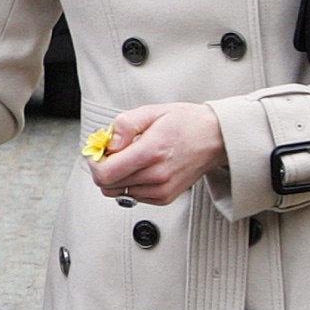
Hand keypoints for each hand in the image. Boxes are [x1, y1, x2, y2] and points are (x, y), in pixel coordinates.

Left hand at [89, 102, 227, 206]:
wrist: (215, 138)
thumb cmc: (186, 123)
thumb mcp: (151, 111)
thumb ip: (125, 125)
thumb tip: (109, 143)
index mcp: (151, 152)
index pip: (106, 173)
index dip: (94, 163)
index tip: (97, 152)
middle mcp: (157, 175)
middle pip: (108, 186)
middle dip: (102, 168)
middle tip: (110, 153)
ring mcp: (161, 190)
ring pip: (118, 193)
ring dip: (116, 177)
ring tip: (128, 158)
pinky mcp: (165, 198)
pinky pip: (133, 197)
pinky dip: (129, 183)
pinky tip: (140, 167)